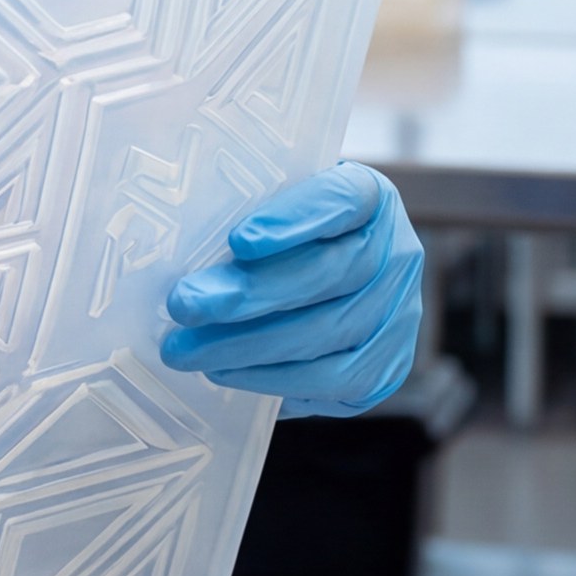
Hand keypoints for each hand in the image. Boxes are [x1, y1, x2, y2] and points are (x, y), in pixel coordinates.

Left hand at [157, 162, 422, 417]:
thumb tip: (175, 239)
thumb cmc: (285, 232)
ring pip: (330, 332)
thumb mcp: (273, 199)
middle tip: (183, 304)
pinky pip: (334, 379)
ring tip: (187, 350)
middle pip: (330, 274)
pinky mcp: (387, 365)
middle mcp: (397, 253)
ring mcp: (400, 313)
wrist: (329, 277)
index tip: (238, 241)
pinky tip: (224, 372)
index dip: (294, 221)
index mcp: (371, 196)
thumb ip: (243, 206)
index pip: (342, 199)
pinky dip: (274, 379)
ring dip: (249, 345)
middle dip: (250, 294)